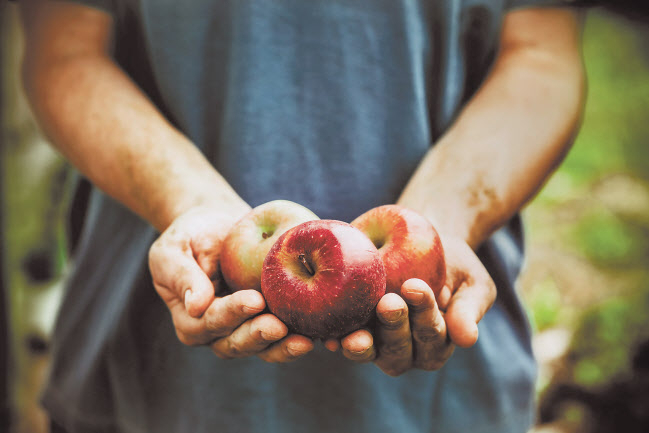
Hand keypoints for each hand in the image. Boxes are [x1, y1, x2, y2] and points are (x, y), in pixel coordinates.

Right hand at [148, 206, 313, 361]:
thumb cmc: (190, 235)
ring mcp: (245, 330)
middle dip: (259, 336)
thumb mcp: (173, 249)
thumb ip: (181, 276)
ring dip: (284, 346)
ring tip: (306, 340)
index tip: (254, 300)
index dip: (232, 313)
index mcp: (191, 321)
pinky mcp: (269, 321)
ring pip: (264, 347)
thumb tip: (196, 306)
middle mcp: (218, 334)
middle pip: (238, 343)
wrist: (218, 225)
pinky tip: (321, 332)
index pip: (211, 322)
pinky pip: (285, 335)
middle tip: (280, 326)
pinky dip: (302, 335)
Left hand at [327, 236, 495, 375]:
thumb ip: (469, 308)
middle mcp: (405, 350)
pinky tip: (328, 334)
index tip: (415, 286)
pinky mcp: (349, 330)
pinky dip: (333, 337)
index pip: (432, 335)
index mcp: (437, 343)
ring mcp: (375, 342)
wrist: (420, 238)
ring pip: (369, 352)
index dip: (425, 314)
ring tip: (354, 335)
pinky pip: (340, 339)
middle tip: (389, 302)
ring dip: (362, 345)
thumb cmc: (452, 263)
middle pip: (399, 350)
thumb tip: (468, 339)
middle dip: (394, 328)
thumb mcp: (471, 280)